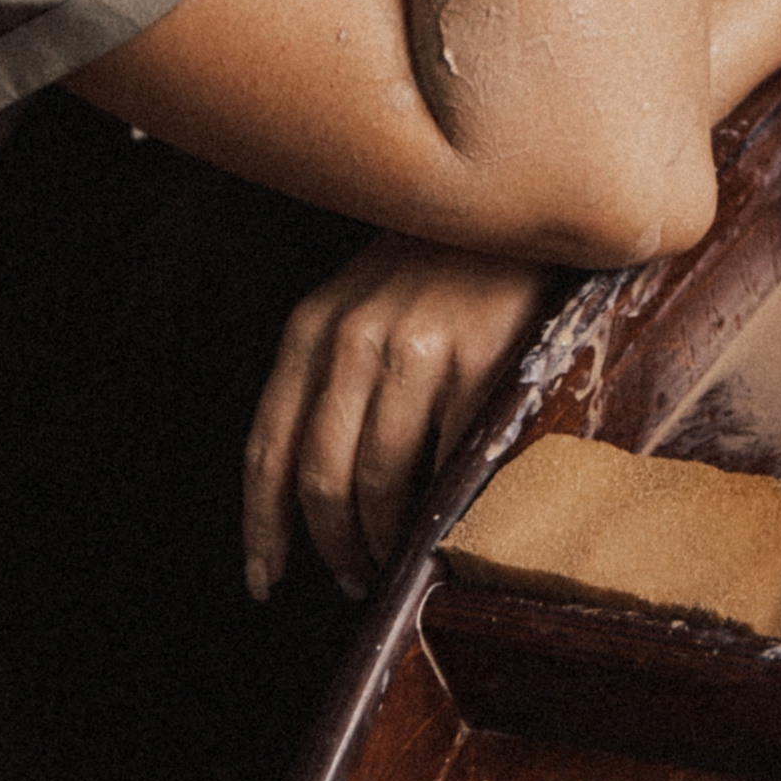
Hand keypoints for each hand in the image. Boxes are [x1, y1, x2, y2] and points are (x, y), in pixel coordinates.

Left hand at [243, 237, 559, 600]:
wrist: (518, 199)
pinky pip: (450, 460)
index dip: (262, 526)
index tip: (264, 580)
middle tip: (351, 580)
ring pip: (381, 479)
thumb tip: (317, 492)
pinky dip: (444, 507)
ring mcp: (419, 346)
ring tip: (397, 560)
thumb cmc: (435, 266)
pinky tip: (446, 522)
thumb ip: (331, 375)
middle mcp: (355, 335)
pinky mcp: (482, 358)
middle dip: (332, 545)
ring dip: (385, 539)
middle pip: (321, 476)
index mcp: (313, 325)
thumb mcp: (361, 302)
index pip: (268, 446)